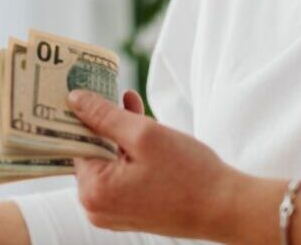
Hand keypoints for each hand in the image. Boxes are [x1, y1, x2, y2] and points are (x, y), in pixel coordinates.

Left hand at [66, 89, 244, 239]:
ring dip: (120, 134)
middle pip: (90, 151)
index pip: (74, 142)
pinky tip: (144, 129)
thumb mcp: (144, 134)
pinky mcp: (128, 210)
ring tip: (135, 107)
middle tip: (116, 94)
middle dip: (105, 122)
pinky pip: (119, 174)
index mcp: (93, 191)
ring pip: (107, 160)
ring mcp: (112, 212)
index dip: (81, 113)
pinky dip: (129, 152)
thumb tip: (74, 99)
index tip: (83, 88)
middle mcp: (96, 207)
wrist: (226, 208)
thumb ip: (104, 115)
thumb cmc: (189, 174)